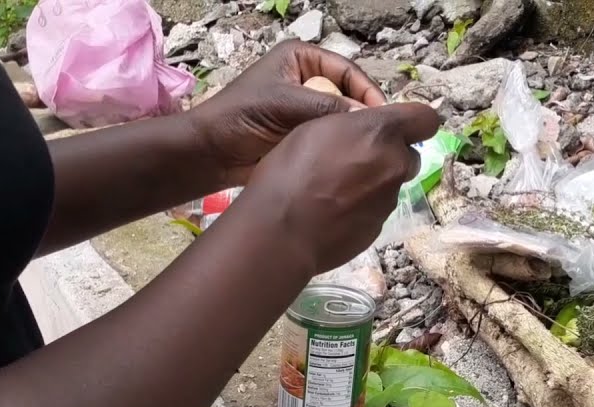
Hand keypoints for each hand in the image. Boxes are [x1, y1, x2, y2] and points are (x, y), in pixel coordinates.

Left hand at [189, 40, 387, 186]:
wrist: (212, 152)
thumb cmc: (241, 116)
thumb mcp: (286, 104)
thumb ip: (328, 107)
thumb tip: (367, 118)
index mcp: (302, 59)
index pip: (347, 70)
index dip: (367, 91)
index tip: (382, 115)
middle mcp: (307, 79)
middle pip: (349, 94)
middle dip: (361, 113)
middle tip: (379, 136)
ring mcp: (305, 108)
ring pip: (341, 118)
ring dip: (351, 132)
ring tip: (368, 149)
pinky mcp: (303, 134)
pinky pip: (330, 137)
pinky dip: (340, 146)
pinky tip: (352, 159)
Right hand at [227, 102, 439, 275]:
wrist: (281, 230)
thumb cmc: (290, 169)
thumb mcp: (317, 126)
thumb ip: (355, 125)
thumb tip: (370, 135)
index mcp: (381, 132)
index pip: (425, 119)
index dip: (414, 121)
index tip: (394, 127)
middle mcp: (394, 165)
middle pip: (408, 155)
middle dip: (389, 155)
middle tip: (354, 160)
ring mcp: (389, 200)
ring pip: (391, 184)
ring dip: (373, 183)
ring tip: (336, 190)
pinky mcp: (379, 228)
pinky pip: (376, 210)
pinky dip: (362, 208)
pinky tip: (334, 212)